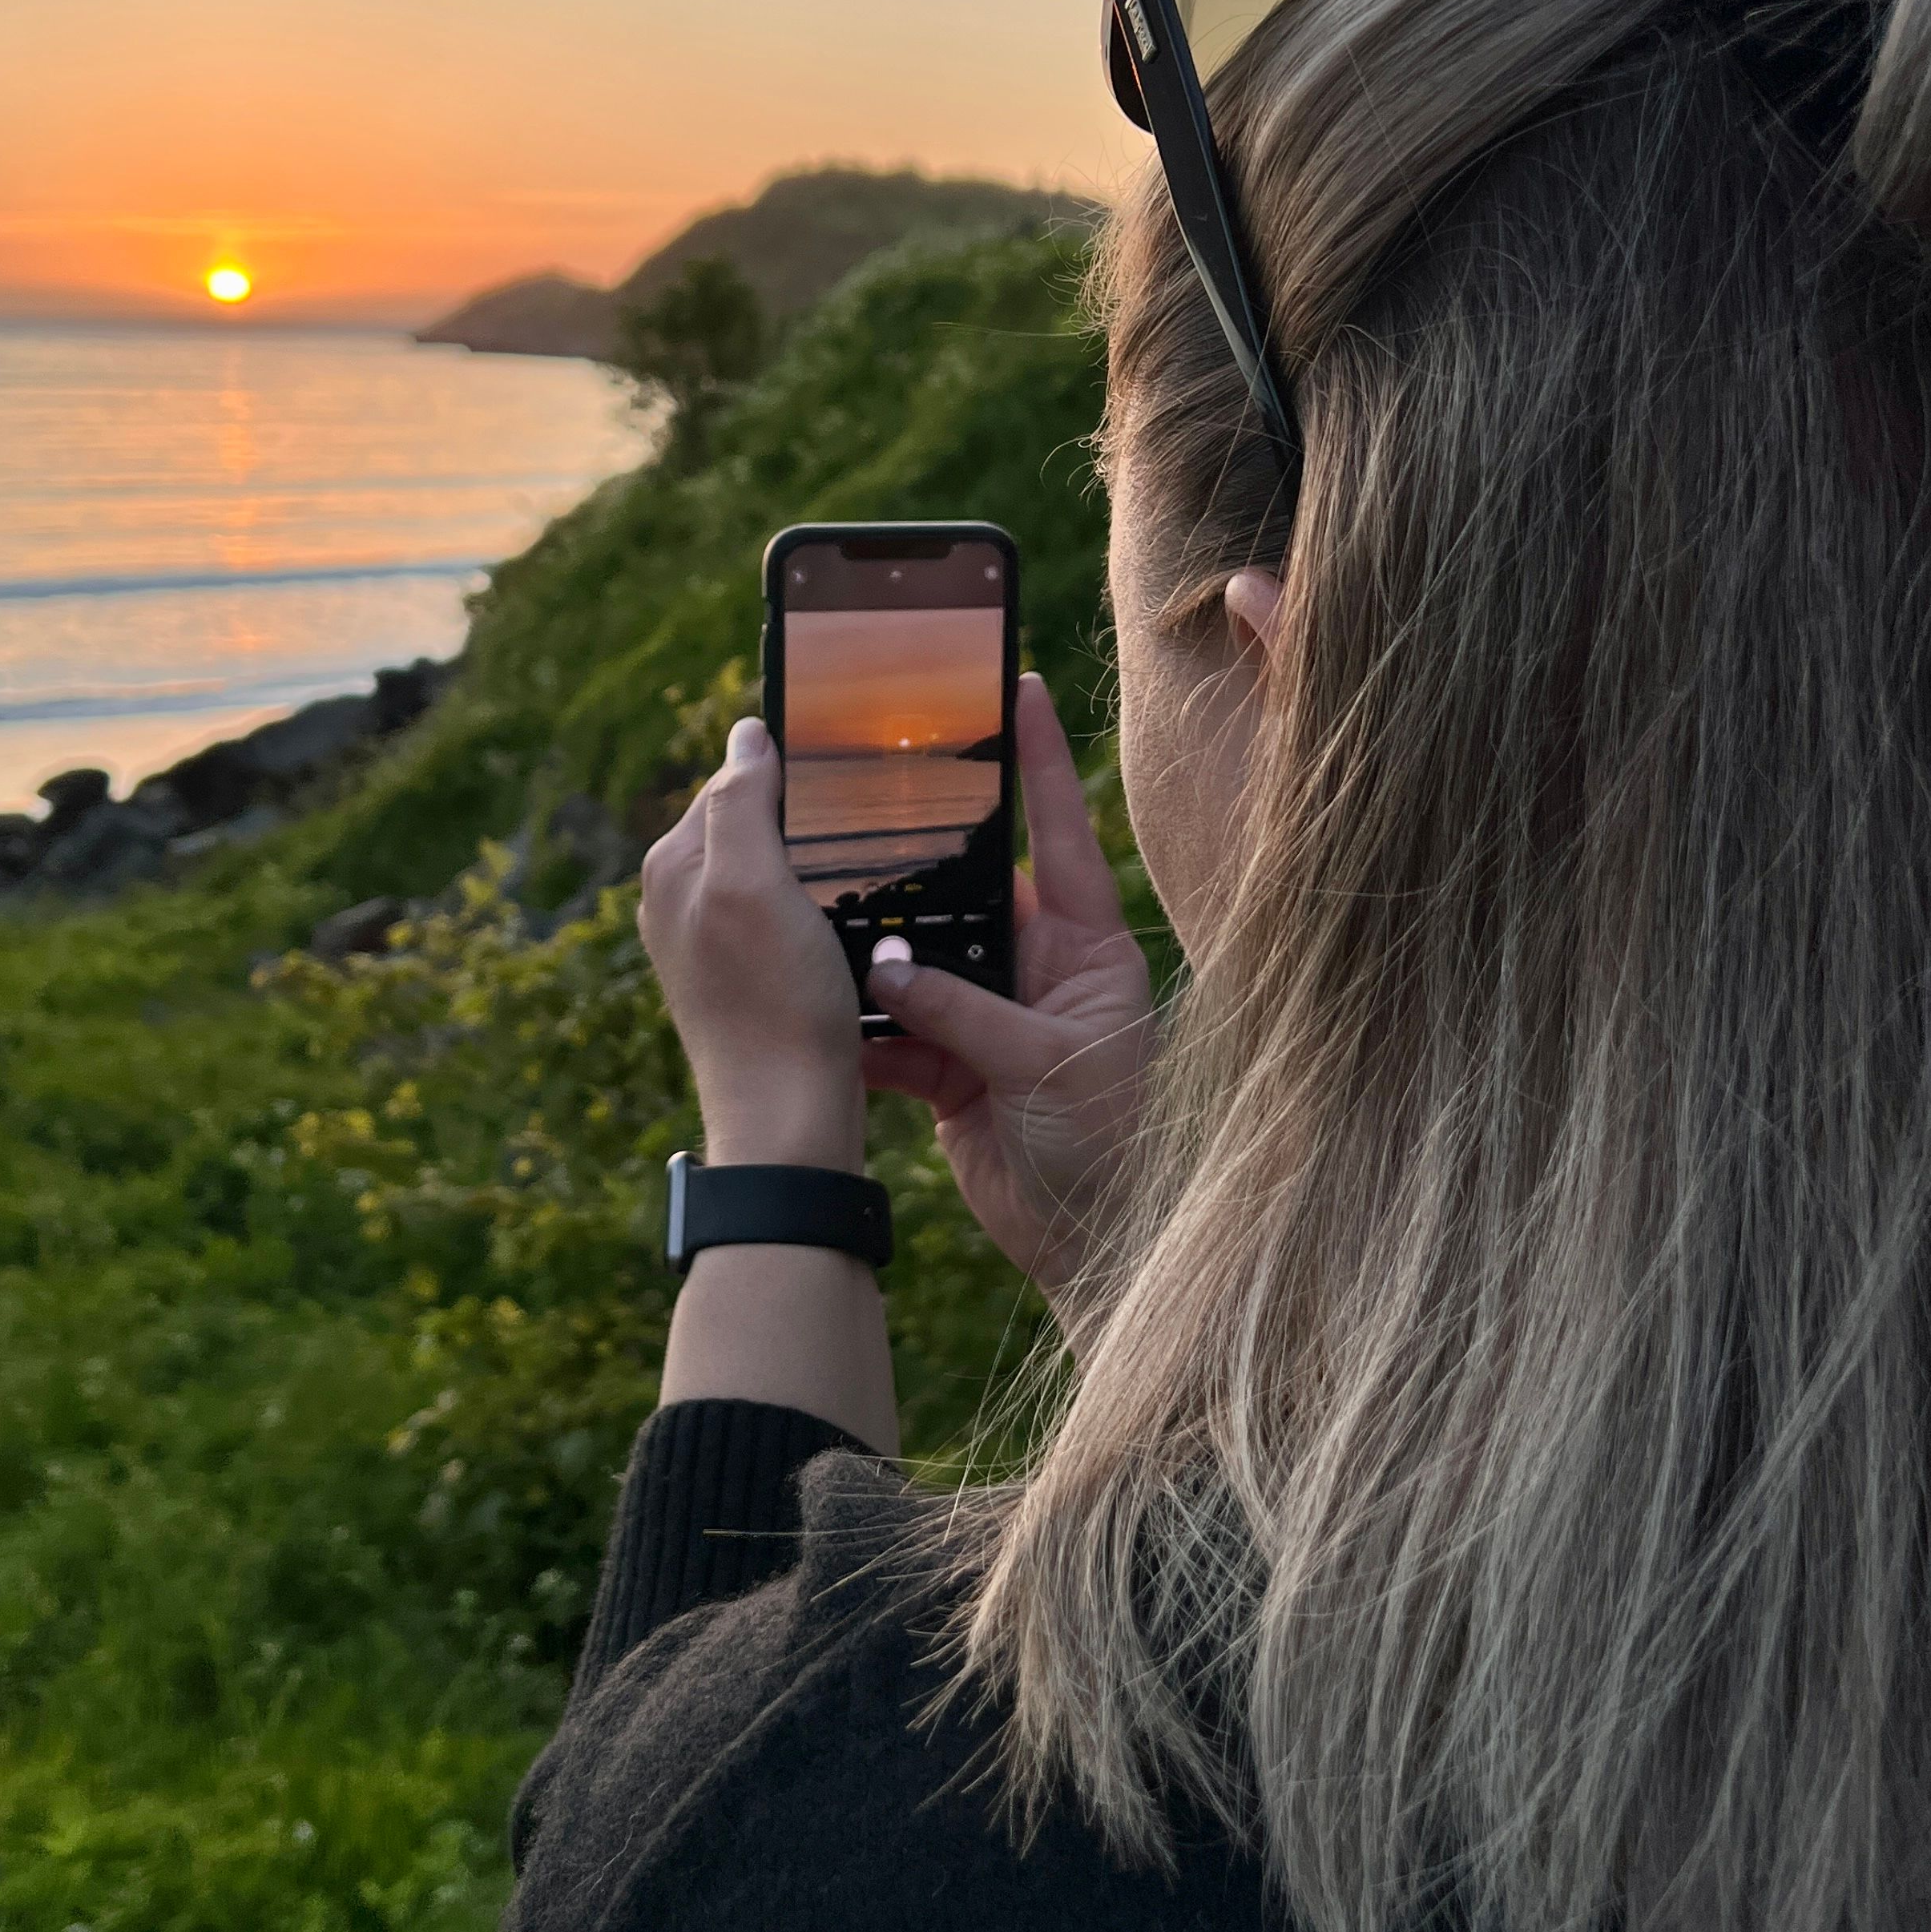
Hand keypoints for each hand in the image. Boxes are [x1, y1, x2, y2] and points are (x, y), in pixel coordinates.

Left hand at [637, 716, 865, 1172]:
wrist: (789, 1116)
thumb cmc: (774, 1001)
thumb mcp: (752, 885)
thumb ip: (739, 804)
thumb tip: (746, 734)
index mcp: (671, 867)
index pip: (731, 781)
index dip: (789, 774)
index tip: (846, 779)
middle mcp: (680, 902)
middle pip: (752, 826)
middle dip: (803, 822)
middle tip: (867, 830)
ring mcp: (712, 944)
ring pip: (773, 872)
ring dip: (817, 868)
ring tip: (865, 876)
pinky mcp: (746, 979)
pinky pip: (786, 918)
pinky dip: (819, 911)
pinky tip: (851, 925)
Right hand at [864, 675, 1153, 1287]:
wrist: (1098, 1245)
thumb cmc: (1112, 1144)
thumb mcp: (1047, 1063)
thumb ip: (964, 1010)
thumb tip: (885, 966)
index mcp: (1086, 946)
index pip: (1058, 832)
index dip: (1038, 761)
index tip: (1019, 686)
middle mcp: (1037, 970)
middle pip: (966, 893)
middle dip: (914, 864)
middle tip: (861, 806)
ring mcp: (991, 1019)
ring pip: (918, 962)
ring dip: (875, 955)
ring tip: (818, 913)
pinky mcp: (952, 1072)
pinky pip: (893, 1033)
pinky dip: (860, 1032)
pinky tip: (821, 1017)